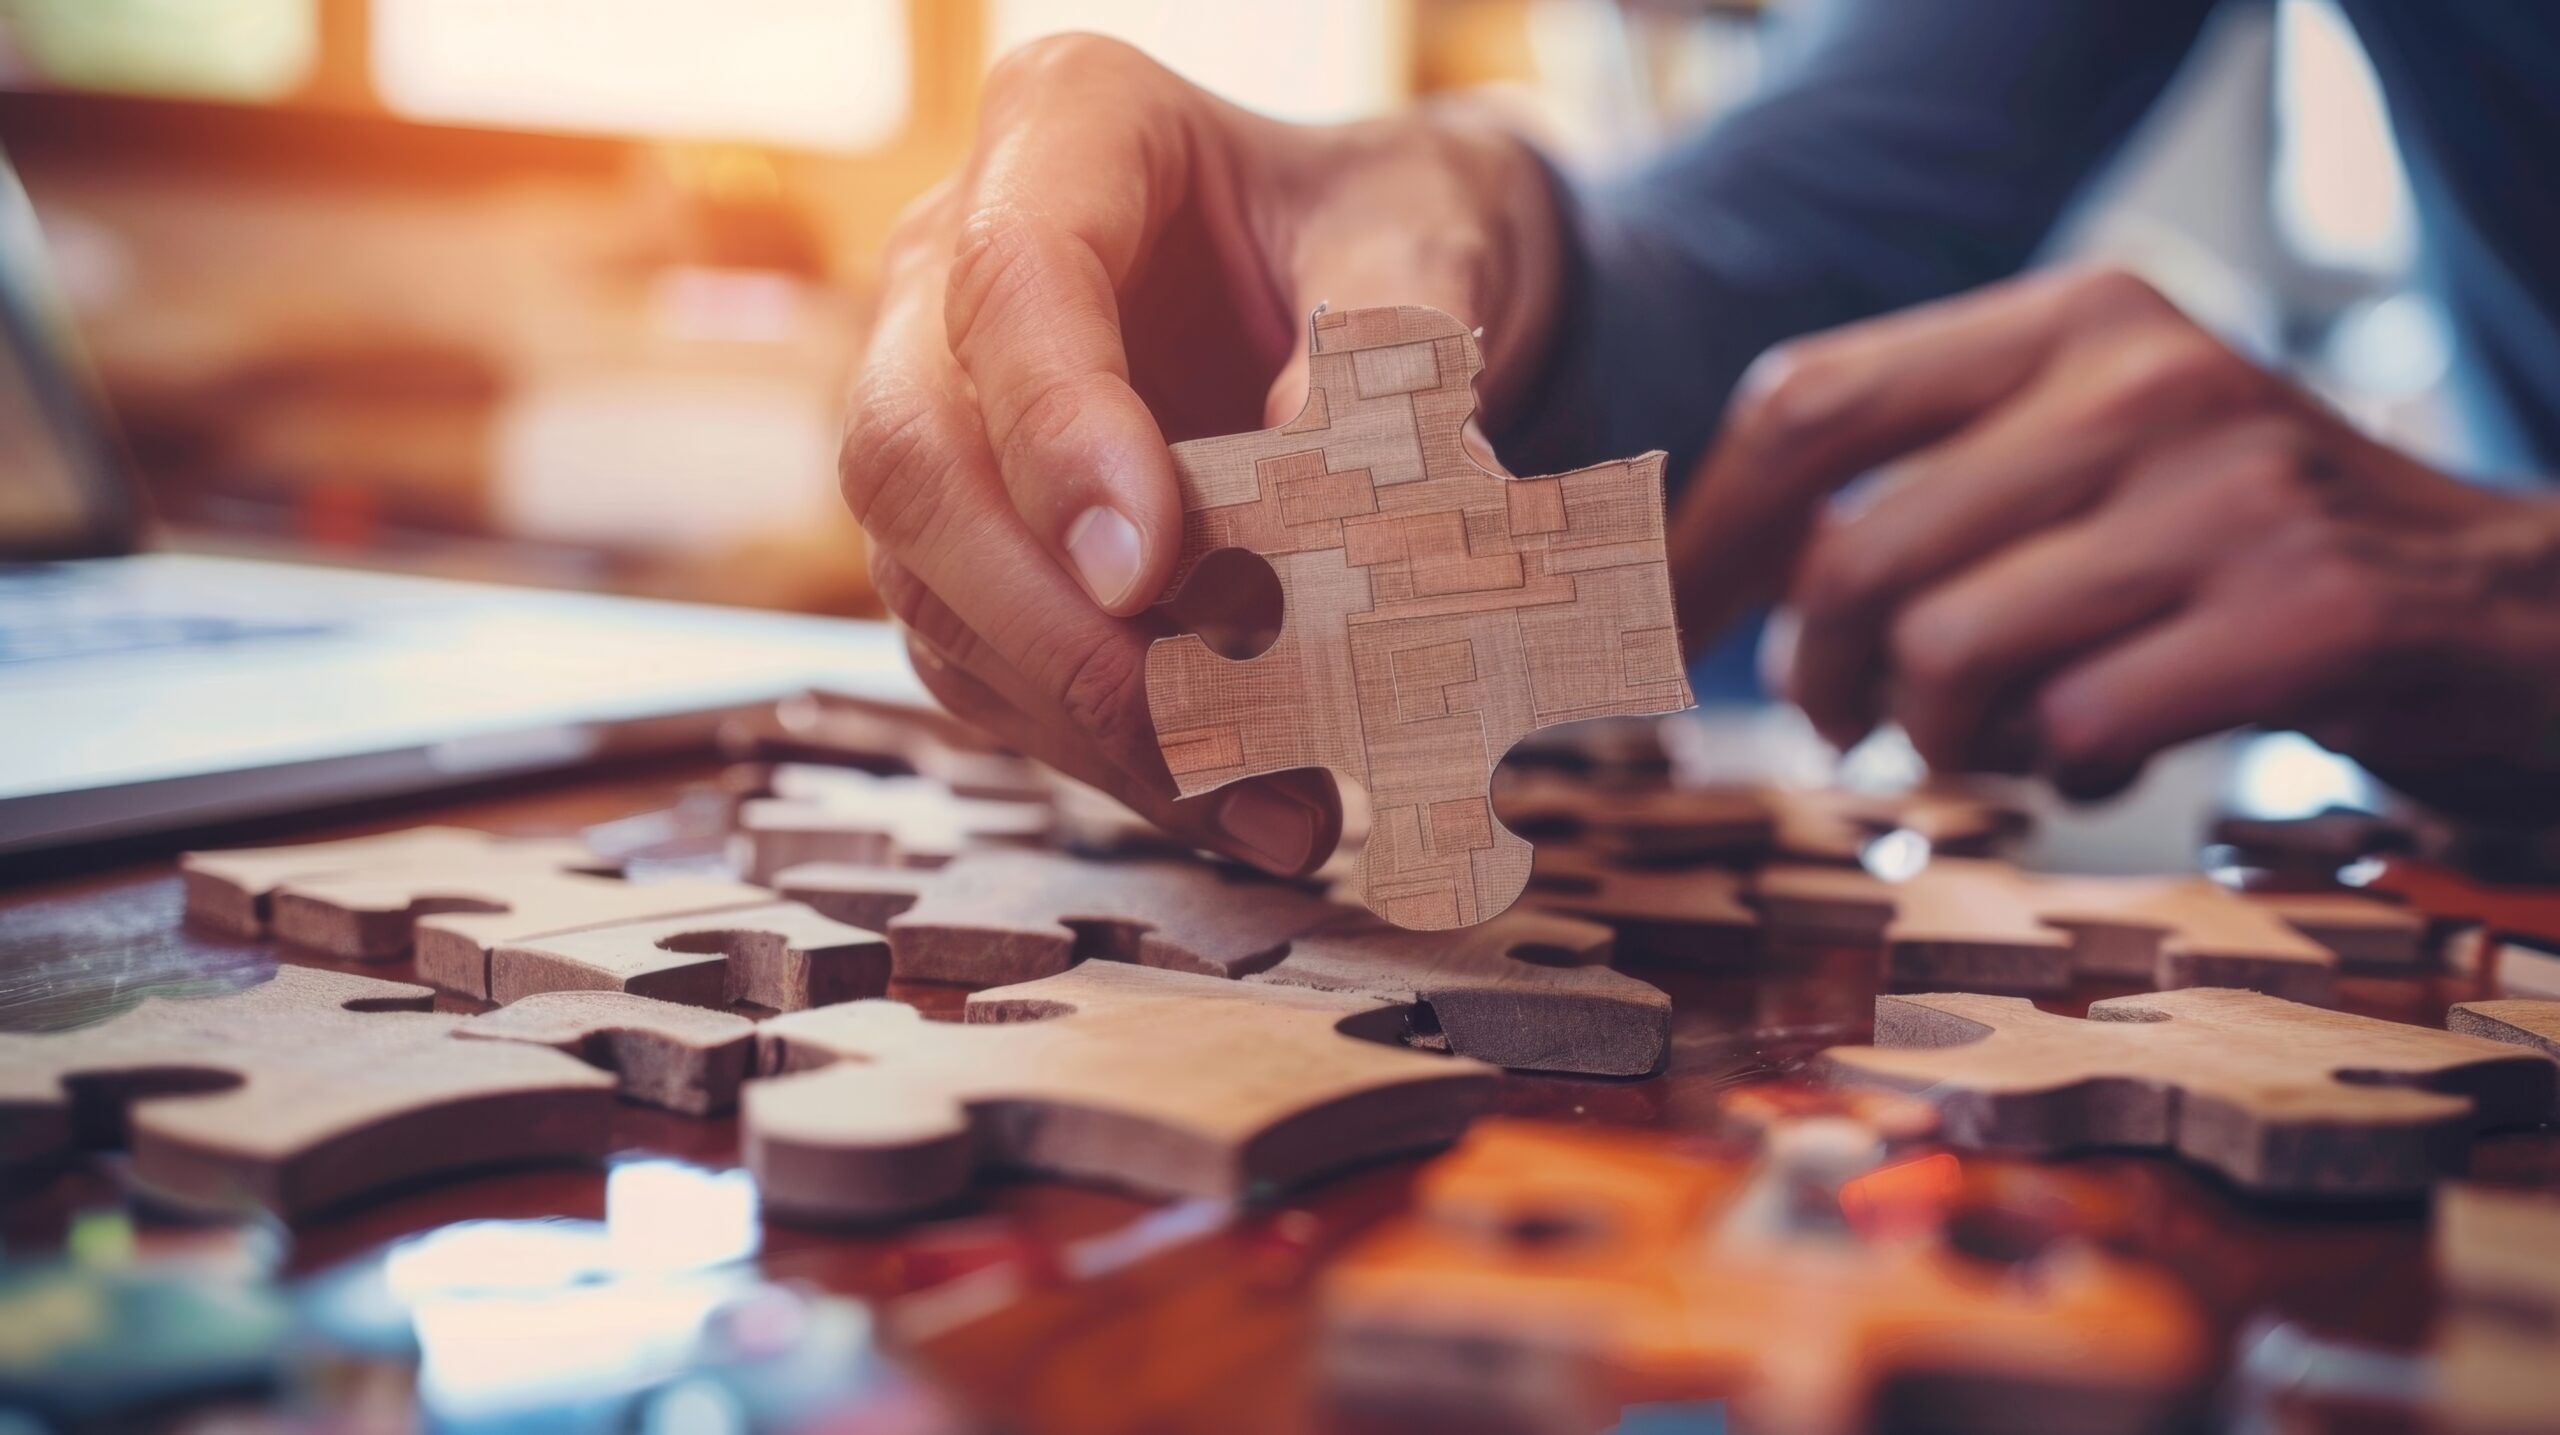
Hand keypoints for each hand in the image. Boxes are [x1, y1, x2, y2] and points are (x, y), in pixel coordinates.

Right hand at [841, 35, 1564, 871]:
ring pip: (933, 588)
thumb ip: (1387, 327)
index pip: (1011, 285)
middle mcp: (954, 273)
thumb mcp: (1429, 233)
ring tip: (1266, 804)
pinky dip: (1105, 749)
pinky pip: (988, 664)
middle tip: (1198, 729)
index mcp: (1065, 130)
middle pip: (913, 456)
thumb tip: (1314, 482)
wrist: (1375, 273)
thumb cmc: (1389, 225)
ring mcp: (944, 410)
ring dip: (1087, 722)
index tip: (1146, 570)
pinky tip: (1235, 801)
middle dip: (1047, 621)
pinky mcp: (971, 538)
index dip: (1060, 437)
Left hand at [1670, 266, 2559, 808]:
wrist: (2504, 598)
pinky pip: (2078, 726)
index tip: (1653, 634)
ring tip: (1996, 737)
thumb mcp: (2090, 453)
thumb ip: (1927, 481)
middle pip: (1851, 553)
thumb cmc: (2236, 544)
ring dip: (1941, 736)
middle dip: (1813, 677)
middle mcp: (2141, 379)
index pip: (1805, 403)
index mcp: (2068, 319)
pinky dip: (2064, 769)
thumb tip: (1705, 579)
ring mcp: (2227, 492)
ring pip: (1948, 652)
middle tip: (1846, 723)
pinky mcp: (2303, 614)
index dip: (1703, 538)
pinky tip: (2108, 751)